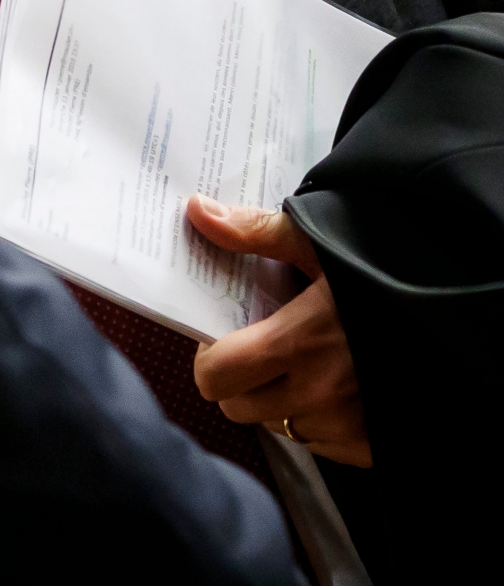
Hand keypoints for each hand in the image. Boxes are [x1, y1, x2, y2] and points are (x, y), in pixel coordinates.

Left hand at [185, 195, 371, 467]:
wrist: (463, 309)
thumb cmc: (385, 274)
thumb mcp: (321, 244)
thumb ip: (255, 232)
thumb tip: (198, 212)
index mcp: (300, 342)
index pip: (215, 376)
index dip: (210, 357)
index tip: (225, 337)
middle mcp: (320, 394)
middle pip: (238, 407)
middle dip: (238, 381)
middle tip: (260, 351)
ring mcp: (347, 426)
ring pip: (277, 426)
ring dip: (279, 401)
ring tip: (305, 364)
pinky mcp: (370, 447)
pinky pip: (319, 443)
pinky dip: (318, 419)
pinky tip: (338, 386)